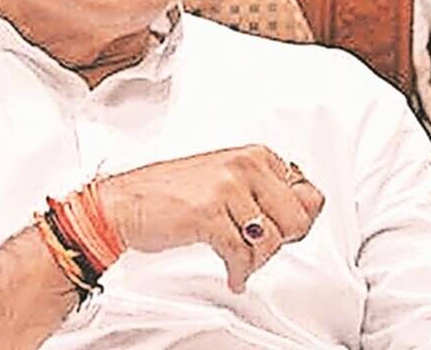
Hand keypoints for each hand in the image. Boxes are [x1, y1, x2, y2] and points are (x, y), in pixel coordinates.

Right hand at [97, 145, 324, 292]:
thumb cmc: (170, 193)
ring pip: (271, 239)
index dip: (297, 221)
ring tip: (242, 262)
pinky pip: (241, 254)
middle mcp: (245, 166)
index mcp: (254, 155)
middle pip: (296, 218)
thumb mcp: (227, 179)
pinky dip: (239, 272)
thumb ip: (265, 191)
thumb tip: (306, 211)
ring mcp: (227, 188)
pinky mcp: (208, 214)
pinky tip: (233, 275)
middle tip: (261, 251)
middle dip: (281, 243)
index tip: (284, 232)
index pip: (307, 192)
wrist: (123, 203)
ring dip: (257, 261)